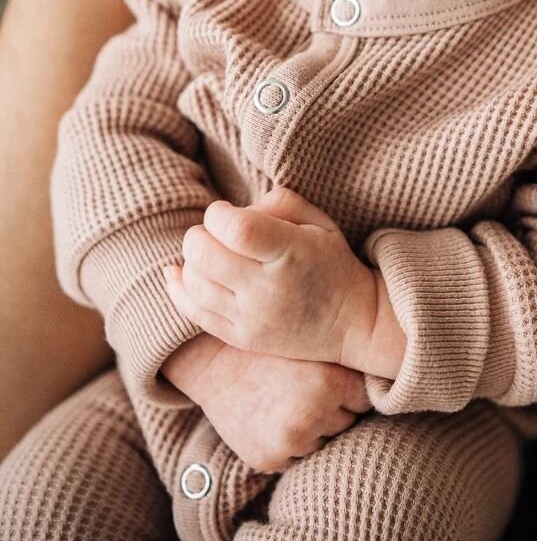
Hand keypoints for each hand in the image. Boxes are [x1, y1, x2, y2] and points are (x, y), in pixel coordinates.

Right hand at [161, 334, 371, 473]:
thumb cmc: (270, 346)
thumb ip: (349, 361)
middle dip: (335, 408)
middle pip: (348, 422)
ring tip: (287, 399)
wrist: (214, 361)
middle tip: (305, 385)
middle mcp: (313, 415)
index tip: (332, 375)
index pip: (366, 399)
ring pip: (324, 442)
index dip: (350, 386)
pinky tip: (273, 416)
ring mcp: (290, 441)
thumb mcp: (312, 343)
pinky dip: (290, 442)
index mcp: (330, 382)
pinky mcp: (269, 459)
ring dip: (314, 428)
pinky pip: (297, 456)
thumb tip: (393, 372)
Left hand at [163, 187, 378, 366]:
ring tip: (213, 254)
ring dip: (193, 260)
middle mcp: (268, 289)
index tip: (228, 212)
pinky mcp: (241, 338)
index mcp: (290, 252)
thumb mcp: (318, 220)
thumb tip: (233, 211)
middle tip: (216, 233)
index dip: (219, 213)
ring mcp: (252, 318)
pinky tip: (180, 273)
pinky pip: (193, 312)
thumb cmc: (331, 261)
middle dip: (199, 234)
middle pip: (203, 253)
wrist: (353, 321)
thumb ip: (276, 202)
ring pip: (194, 281)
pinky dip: (180, 288)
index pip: (234, 227)